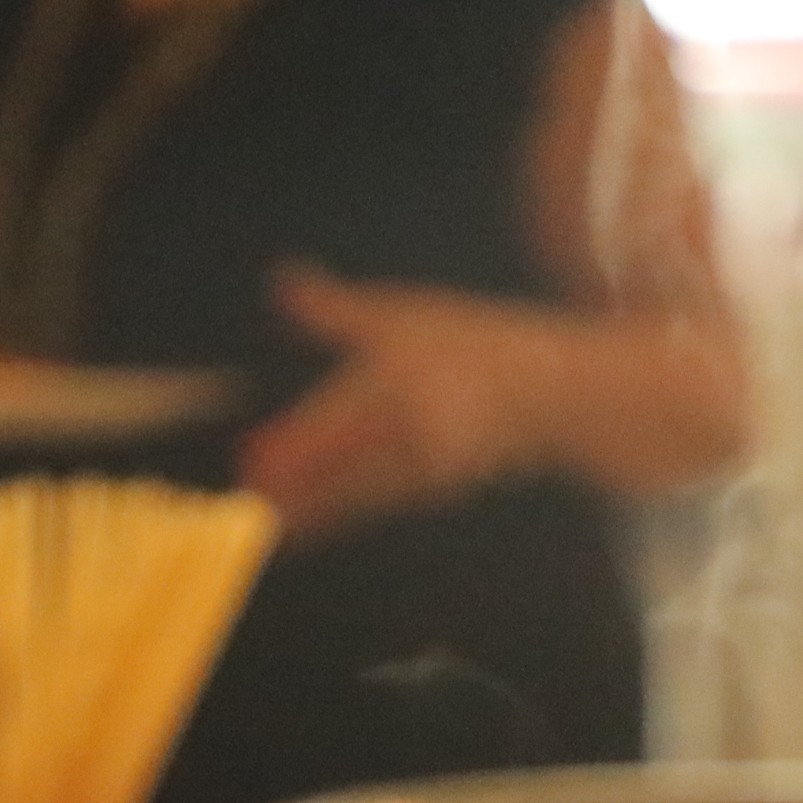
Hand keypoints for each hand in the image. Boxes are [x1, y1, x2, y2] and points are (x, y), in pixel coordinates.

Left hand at [234, 265, 565, 538]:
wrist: (546, 394)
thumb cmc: (468, 344)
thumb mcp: (401, 315)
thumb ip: (337, 309)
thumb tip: (282, 281)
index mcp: (404, 380)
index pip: (342, 414)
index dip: (297, 441)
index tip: (255, 458)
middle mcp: (419, 428)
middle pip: (351, 463)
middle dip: (302, 487)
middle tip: (256, 500)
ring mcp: (433, 465)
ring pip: (364, 491)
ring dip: (317, 509)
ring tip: (275, 521)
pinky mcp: (439, 491)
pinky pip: (381, 502)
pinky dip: (343, 511)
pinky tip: (310, 522)